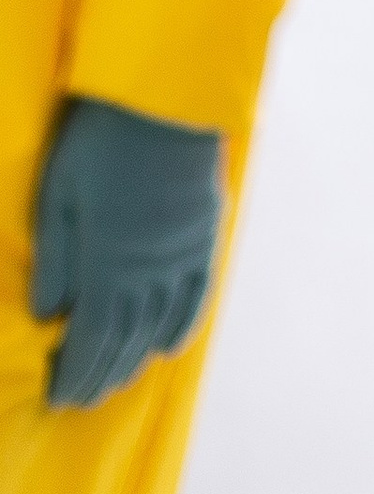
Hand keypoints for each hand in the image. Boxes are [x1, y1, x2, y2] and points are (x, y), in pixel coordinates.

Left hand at [32, 97, 223, 408]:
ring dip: (134, 360)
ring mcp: (182, 255)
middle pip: (125, 341)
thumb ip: (55, 258)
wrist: (170, 95)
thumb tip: (48, 316)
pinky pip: (197, 296)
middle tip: (80, 398)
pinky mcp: (205, 236)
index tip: (58, 396)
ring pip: (158, 326)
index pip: (91, 339)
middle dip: (100, 375)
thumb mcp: (60, 192)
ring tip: (114, 381)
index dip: (74, 373)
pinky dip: (182, 327)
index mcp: (109, 264)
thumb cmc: (103, 138)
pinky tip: (166, 348)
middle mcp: (150, 272)